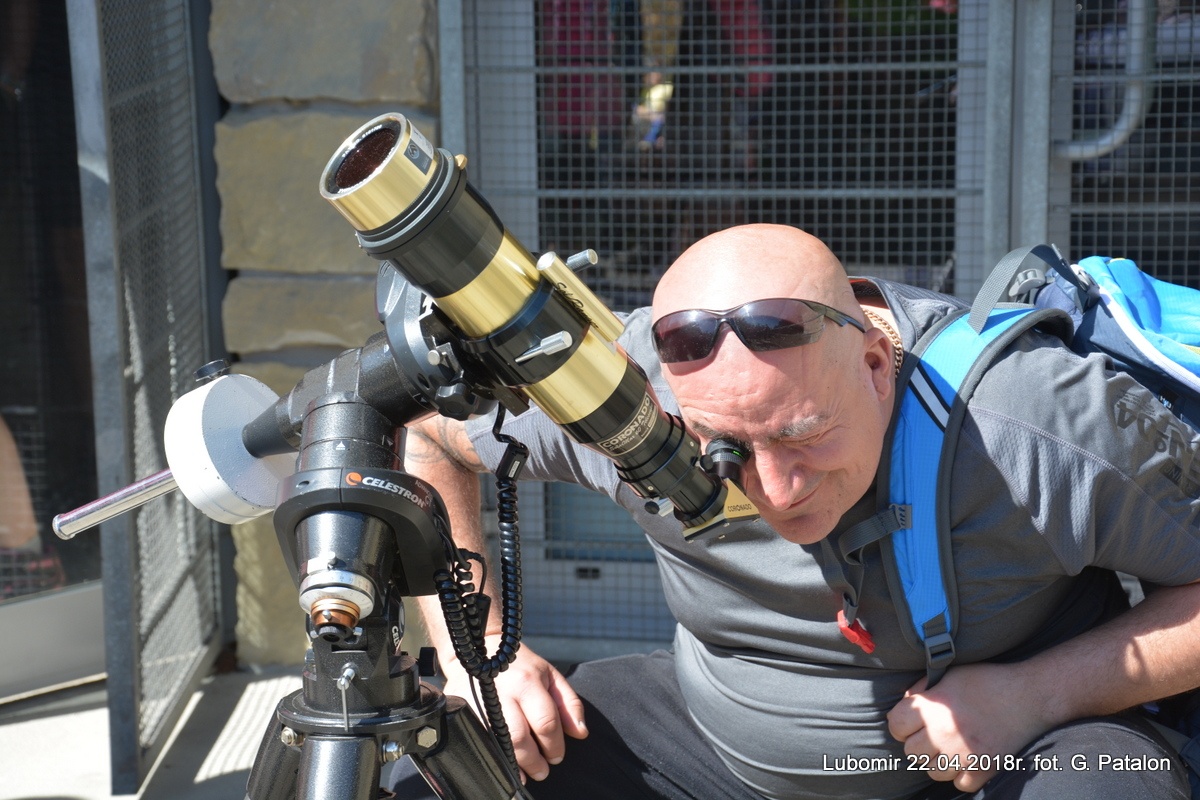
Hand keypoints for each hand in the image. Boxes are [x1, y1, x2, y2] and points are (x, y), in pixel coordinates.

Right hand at [442, 639, 587, 782]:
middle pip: (519, 738)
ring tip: (525, 772)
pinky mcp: (462, 709)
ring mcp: (479, 702)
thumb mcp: (550, 675)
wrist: (481, 649)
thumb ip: (569, 704)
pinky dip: (492, 756)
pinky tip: (502, 764)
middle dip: (534, 761)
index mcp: (527, 682)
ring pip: (497, 743)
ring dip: (514, 764)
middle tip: (542, 771)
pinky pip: (479, 739)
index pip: (545, 722)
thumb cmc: (521, 666)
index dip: (554, 745)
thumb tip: (581, 733)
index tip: (557, 757)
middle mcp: (502, 693)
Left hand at [886, 662, 1049, 792]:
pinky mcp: (984, 768)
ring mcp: (964, 754)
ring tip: (948, 747)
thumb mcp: (948, 675)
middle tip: (931, 734)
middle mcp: (944, 734)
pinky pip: (960, 784)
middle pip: (911, 752)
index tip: (910, 722)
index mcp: (932, 708)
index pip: (895, 725)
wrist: (1027, 695)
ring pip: (933, 772)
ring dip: (937, 761)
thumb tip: (905, 703)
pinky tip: (966, 760)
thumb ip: (922, 690)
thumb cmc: (986, 681)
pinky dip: (961, 775)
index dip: (900, 723)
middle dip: (917, 742)